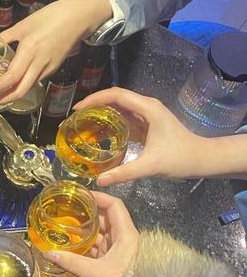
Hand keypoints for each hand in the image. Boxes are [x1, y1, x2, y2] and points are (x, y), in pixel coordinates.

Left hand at [0, 0, 111, 106]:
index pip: (11, 77)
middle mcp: (39, 64)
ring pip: (27, 89)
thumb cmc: (50, 17)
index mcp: (30, 51)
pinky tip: (11, 86)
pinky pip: (35, 81)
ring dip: (9, 97)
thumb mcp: (23, 25)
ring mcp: (48, 68)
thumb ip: (3, 38)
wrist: (79, 17)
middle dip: (0, 101)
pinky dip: (21, 87)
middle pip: (20, 91)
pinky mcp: (53, 69)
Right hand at [44, 192, 138, 276]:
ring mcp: (119, 250)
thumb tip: (48, 253)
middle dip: (86, 213)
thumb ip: (72, 262)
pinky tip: (71, 246)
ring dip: (84, 231)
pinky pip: (98, 247)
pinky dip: (85, 245)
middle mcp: (123, 238)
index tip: (81, 195)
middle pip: (105, 218)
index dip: (99, 197)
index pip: (114, 206)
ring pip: (100, 233)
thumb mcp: (97, 274)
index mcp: (125, 234)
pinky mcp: (114, 261)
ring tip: (64, 227)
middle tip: (67, 211)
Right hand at [74, 87, 205, 184]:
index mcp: (148, 109)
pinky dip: (110, 121)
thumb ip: (125, 172)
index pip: (116, 95)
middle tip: (75, 117)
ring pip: (119, 107)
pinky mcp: (147, 124)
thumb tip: (100, 180)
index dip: (95, 99)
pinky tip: (99, 132)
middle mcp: (146, 106)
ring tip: (82, 123)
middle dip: (94, 104)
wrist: (201, 159)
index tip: (77, 109)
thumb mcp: (151, 166)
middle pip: (115, 97)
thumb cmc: (180, 158)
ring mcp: (147, 114)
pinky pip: (124, 117)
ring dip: (101, 112)